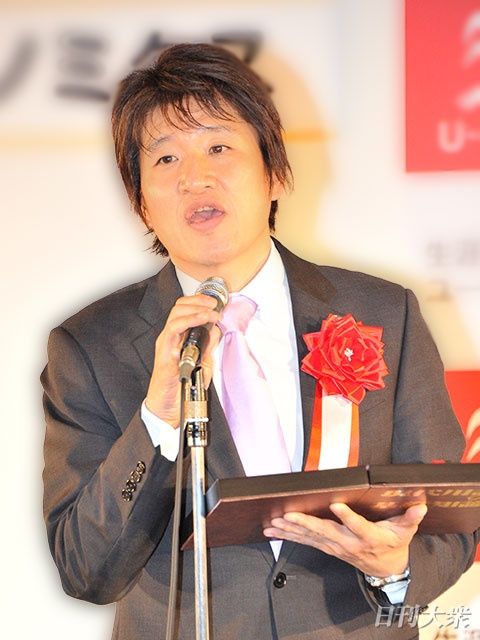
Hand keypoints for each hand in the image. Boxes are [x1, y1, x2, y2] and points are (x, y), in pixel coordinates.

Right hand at [144, 293, 221, 427]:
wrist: (166, 408)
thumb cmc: (180, 387)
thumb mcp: (202, 362)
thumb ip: (207, 345)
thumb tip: (216, 329)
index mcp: (177, 337)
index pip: (183, 308)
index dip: (198, 300)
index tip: (214, 301)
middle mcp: (169, 338)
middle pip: (178, 308)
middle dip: (198, 302)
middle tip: (215, 306)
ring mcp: (165, 346)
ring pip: (176, 317)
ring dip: (196, 311)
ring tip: (211, 314)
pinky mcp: (165, 356)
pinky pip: (172, 334)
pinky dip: (187, 324)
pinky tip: (200, 324)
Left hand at [264, 502, 426, 576]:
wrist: (386, 569)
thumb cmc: (394, 544)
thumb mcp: (406, 531)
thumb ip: (410, 518)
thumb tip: (420, 505)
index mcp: (368, 536)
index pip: (358, 526)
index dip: (347, 517)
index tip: (336, 506)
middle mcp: (348, 543)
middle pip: (325, 533)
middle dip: (305, 524)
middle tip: (287, 516)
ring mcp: (336, 546)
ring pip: (311, 538)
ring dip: (290, 531)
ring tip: (273, 524)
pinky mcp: (327, 547)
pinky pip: (306, 541)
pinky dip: (289, 535)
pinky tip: (274, 530)